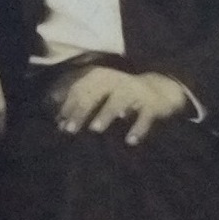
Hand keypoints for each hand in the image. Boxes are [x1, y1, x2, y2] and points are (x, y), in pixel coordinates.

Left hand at [49, 66, 190, 145]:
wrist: (162, 91)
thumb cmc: (123, 96)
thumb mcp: (101, 95)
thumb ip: (80, 105)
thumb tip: (56, 119)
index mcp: (102, 78)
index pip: (80, 90)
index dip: (68, 106)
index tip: (58, 123)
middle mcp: (116, 82)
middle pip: (95, 95)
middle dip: (81, 111)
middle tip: (70, 130)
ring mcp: (135, 91)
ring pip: (118, 101)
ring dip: (106, 114)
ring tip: (95, 129)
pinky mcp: (152, 105)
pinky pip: (145, 117)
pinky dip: (138, 128)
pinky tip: (130, 141)